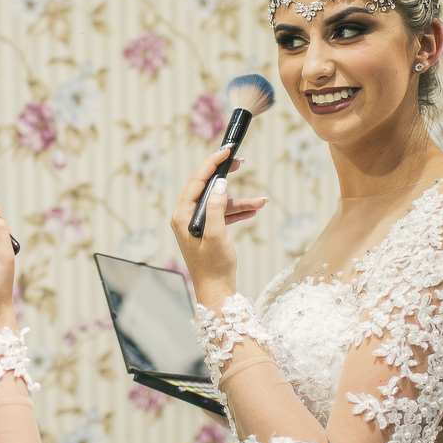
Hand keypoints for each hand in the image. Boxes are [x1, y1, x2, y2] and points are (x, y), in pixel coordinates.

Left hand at [170, 146, 266, 306]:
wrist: (217, 291)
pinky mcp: (207, 232)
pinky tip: (254, 209)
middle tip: (241, 162)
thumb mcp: (216, 234)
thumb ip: (216, 207)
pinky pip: (222, 215)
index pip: (196, 181)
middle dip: (225, 176)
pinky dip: (237, 212)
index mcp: (182, 215)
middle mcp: (185, 217)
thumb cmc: (214, 266)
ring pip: (218, 203)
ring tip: (260, 201)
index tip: (226, 150)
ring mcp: (196, 224)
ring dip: (239, 201)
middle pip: (205, 187)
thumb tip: (219, 183)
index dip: (211, 163)